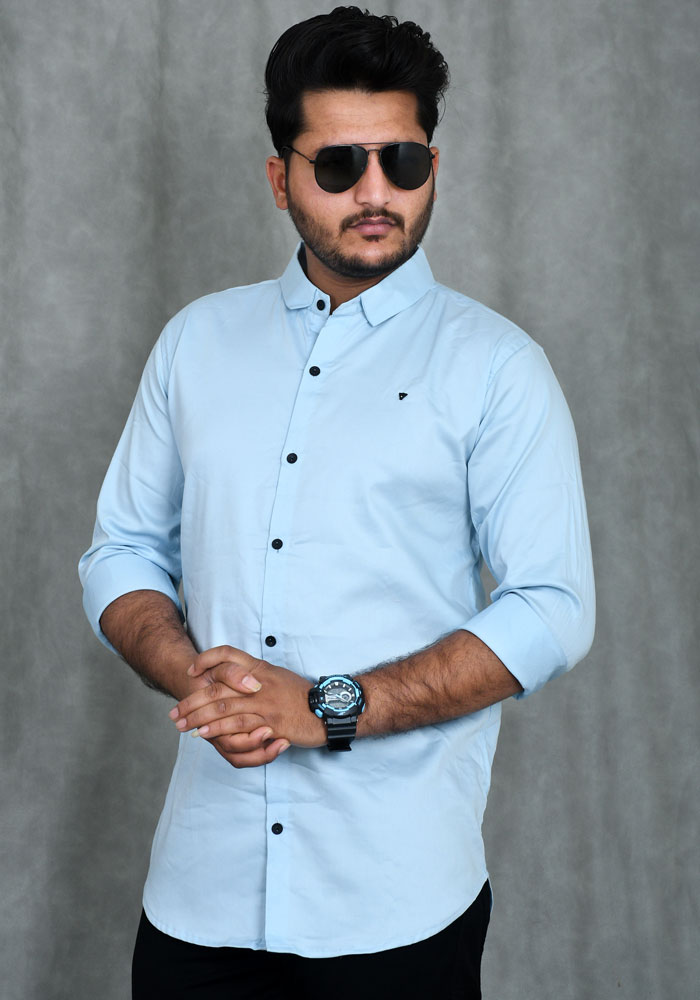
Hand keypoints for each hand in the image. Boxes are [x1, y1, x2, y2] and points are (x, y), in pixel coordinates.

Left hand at [169, 644, 324, 767]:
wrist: (328, 710)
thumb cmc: (302, 696)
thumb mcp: (279, 677)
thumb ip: (258, 676)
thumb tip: (238, 678)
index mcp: (260, 668)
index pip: (228, 654)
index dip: (207, 660)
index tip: (192, 671)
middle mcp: (259, 683)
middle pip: (217, 687)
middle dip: (192, 701)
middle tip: (175, 712)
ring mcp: (264, 703)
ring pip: (223, 708)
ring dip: (199, 718)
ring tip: (183, 726)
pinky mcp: (270, 723)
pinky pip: (239, 725)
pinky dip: (218, 730)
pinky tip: (205, 735)